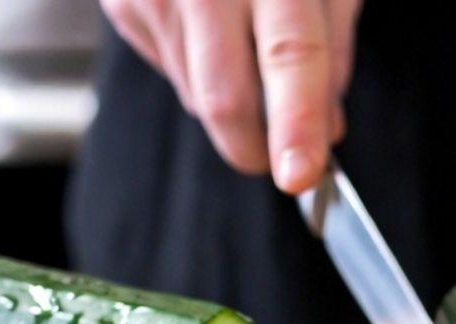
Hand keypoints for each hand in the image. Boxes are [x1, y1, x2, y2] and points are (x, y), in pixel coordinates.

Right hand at [102, 0, 360, 192]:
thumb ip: (333, 49)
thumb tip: (325, 129)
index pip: (289, 54)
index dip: (296, 122)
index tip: (301, 175)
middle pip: (225, 98)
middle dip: (258, 147)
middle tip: (286, 161)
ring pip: (198, 96)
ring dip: (235, 104)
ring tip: (251, 51)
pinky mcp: (123, 3)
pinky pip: (172, 70)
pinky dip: (201, 71)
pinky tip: (213, 27)